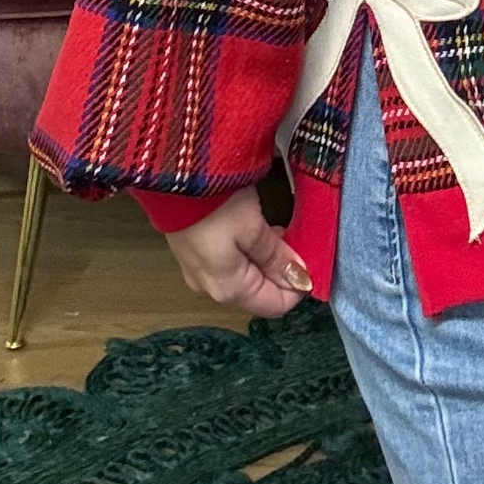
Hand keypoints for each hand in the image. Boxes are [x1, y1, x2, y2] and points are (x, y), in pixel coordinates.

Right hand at [165, 186, 313, 316]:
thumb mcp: (253, 228)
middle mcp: (211, 289)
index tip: (310, 257)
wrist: (173, 177)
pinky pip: (229, 264)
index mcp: (229, 290)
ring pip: (245, 277)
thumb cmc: (215, 203)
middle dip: (282, 270)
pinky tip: (255, 229)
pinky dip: (248, 251)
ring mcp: (199, 273)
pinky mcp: (194, 254)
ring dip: (266, 259)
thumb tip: (300, 280)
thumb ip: (276, 257)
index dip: (298, 285)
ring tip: (277, 230)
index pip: (275, 306)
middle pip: (259, 293)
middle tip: (295, 239)